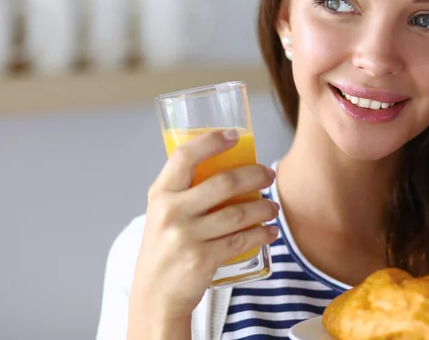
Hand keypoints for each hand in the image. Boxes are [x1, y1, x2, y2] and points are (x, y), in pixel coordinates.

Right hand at [127, 129, 278, 337]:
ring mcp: (186, 236)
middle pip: (223, 182)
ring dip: (263, 206)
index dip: (211, 141)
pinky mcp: (202, 258)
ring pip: (237, 213)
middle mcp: (171, 211)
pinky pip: (241, 240)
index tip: (234, 135)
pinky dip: (261, 233)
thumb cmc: (165, 247)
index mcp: (160, 193)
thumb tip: (227, 165)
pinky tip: (269, 231)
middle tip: (269, 174)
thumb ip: (184, 191)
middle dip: (254, 174)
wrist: (155, 294)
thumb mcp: (163, 213)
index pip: (184, 156)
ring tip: (273, 206)